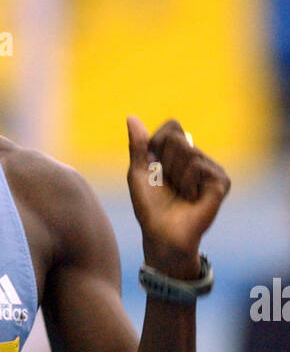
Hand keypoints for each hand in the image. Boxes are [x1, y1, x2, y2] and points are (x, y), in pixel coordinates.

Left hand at [126, 117, 230, 275]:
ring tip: (180, 193)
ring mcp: (212, 169)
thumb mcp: (138, 173)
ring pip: (188, 152)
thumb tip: (131, 117)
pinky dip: (187, 184)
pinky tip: (191, 198)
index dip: (156, 146)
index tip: (154, 168)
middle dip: (164, 163)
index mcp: (180, 153)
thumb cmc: (150, 207)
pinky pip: (198, 166)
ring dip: (174, 176)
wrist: (161, 235)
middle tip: (169, 185)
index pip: (171, 127)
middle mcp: (198, 157)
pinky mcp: (221, 181)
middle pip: (177, 138)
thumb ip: (137, 145)